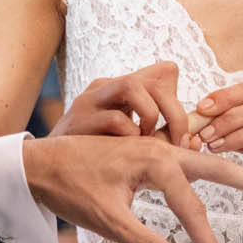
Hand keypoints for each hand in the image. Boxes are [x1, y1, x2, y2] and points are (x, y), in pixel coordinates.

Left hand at [20, 134, 242, 242]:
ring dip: (232, 173)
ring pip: (203, 162)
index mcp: (156, 161)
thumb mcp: (105, 219)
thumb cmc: (69, 189)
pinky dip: (206, 169)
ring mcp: (154, 149)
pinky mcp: (145, 154)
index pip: (193, 207)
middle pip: (216, 167)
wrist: (38, 163)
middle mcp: (161, 149)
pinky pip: (185, 161)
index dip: (207, 241)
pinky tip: (213, 176)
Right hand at [51, 62, 189, 145]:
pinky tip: (129, 153)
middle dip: (175, 113)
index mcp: (123, 89)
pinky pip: (113, 118)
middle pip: (154, 79)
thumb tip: (195, 143)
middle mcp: (108, 88)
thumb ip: (159, 136)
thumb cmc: (96, 155)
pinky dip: (129, 136)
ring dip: (150, 115)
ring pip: (131, 85)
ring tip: (150, 141)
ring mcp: (91, 100)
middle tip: (181, 143)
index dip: (182, 101)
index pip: (164, 72)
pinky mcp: (78, 119)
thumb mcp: (130, 141)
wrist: (46, 169)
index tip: (189, 135)